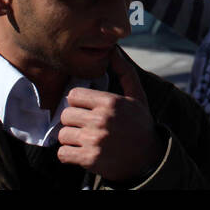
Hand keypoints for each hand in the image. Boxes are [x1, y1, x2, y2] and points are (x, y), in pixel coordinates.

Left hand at [57, 49, 162, 182]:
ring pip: (62, 134)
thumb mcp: (137, 96)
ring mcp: (94, 140)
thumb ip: (125, 72)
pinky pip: (62, 153)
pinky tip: (80, 151)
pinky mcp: (89, 159)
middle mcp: (101, 120)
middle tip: (83, 124)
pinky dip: (68, 154)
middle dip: (73, 120)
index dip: (78, 102)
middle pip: (65, 114)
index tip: (85, 108)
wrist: (147, 158)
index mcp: (110, 102)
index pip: (74, 95)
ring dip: (70, 137)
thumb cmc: (140, 124)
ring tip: (82, 138)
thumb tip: (113, 50)